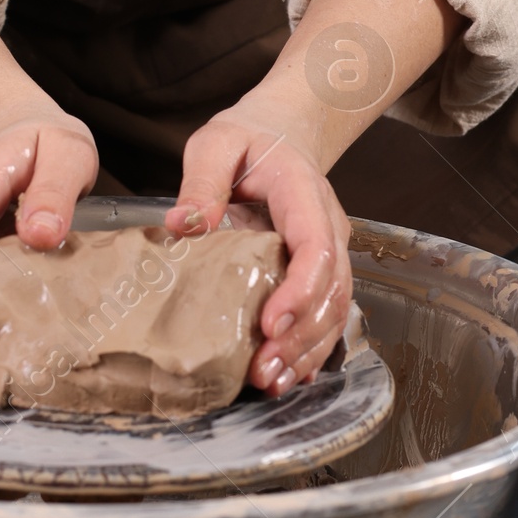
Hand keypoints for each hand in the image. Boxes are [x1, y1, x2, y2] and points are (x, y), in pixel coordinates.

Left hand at [170, 105, 352, 394]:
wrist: (279, 135)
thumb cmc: (247, 142)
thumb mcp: (216, 143)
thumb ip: (202, 180)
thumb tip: (183, 223)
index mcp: (304, 193)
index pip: (316, 245)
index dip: (300, 289)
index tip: (271, 322)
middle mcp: (328, 226)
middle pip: (331, 289)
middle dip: (302, 336)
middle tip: (263, 369)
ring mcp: (329, 252)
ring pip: (335, 310)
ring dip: (308, 351)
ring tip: (272, 382)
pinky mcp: (320, 273)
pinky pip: (327, 316)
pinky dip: (312, 349)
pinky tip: (290, 377)